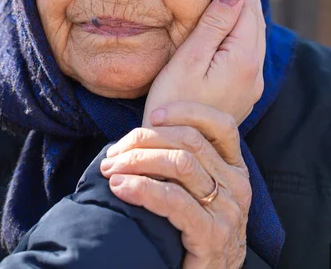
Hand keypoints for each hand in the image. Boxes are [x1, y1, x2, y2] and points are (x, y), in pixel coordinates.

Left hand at [101, 103, 250, 268]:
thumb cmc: (195, 231)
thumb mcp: (200, 192)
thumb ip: (184, 164)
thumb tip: (140, 137)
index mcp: (235, 169)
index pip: (221, 125)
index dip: (187, 111)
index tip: (153, 116)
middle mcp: (237, 186)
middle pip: (189, 141)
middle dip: (144, 140)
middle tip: (113, 154)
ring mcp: (227, 211)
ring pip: (180, 164)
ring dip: (137, 161)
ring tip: (111, 170)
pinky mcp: (212, 235)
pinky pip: (173, 200)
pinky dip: (142, 188)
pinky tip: (120, 188)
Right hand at [143, 0, 264, 127]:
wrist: (174, 149)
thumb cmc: (173, 103)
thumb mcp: (189, 59)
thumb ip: (214, 24)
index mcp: (242, 59)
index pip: (248, 12)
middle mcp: (252, 73)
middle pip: (256, 25)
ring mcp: (249, 87)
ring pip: (255, 41)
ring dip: (251, 15)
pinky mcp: (241, 96)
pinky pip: (250, 55)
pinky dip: (247, 34)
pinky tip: (240, 31)